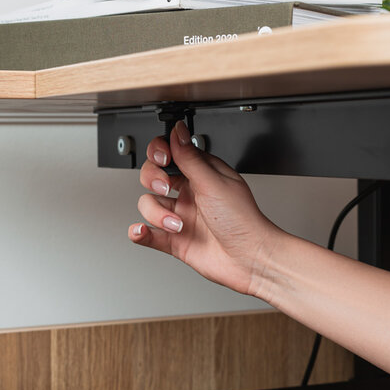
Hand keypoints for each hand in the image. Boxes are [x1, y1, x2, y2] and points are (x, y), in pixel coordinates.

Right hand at [128, 120, 284, 296]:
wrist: (250, 259)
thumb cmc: (243, 220)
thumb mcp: (214, 182)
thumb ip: (190, 157)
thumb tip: (178, 130)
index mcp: (201, 174)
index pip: (171, 153)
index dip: (160, 152)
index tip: (162, 158)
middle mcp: (189, 192)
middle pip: (152, 176)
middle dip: (153, 179)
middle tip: (165, 187)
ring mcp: (180, 216)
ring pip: (148, 205)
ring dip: (157, 214)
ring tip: (176, 224)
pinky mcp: (174, 240)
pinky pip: (148, 233)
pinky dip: (139, 232)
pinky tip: (142, 231)